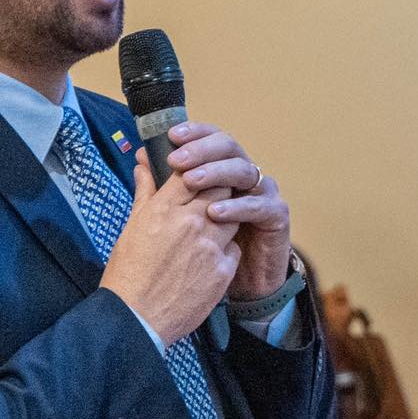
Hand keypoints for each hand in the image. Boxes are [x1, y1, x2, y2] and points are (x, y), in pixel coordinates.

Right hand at [101, 150, 241, 341]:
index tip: (199, 176)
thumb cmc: (128, 273)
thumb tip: (144, 165)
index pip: (194, 172)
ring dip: (224, 220)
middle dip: (218, 191)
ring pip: (232, 217)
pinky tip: (209, 259)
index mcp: (164, 208)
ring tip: (208, 232)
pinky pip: (234, 248)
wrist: (136, 319)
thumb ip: (145, 193)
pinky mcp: (223, 270)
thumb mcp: (132, 227)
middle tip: (211, 200)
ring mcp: (210, 246)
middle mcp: (190, 222)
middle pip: (221, 189)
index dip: (199, 171)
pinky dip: (225, 250)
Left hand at [166, 121, 292, 302]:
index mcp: (222, 169)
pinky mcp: (276, 216)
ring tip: (191, 180)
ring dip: (217, 172)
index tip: (171, 136)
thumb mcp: (180, 215)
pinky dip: (238, 206)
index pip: (210, 139)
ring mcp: (262, 193)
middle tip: (177, 159)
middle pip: (228, 147)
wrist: (240, 285)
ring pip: (244, 170)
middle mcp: (244, 175)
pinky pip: (260, 205)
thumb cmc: (208, 248)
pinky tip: (215, 212)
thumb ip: (162, 186)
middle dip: (201, 149)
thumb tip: (141, 157)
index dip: (194, 133)